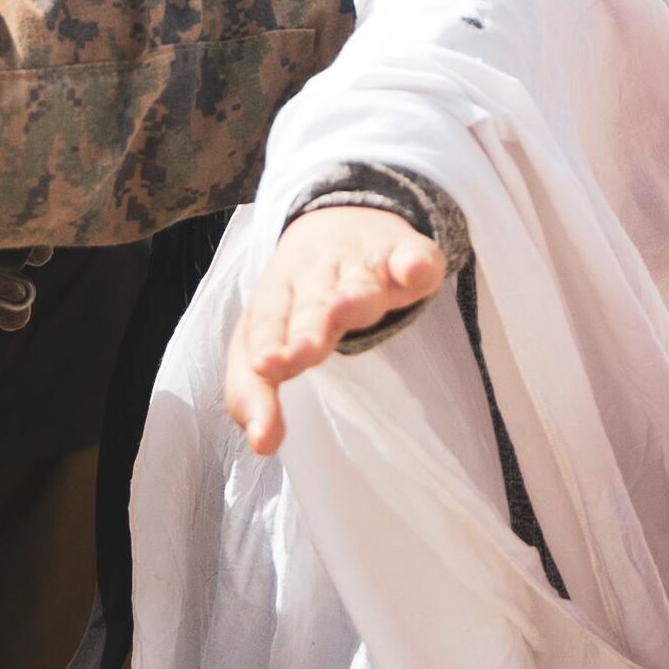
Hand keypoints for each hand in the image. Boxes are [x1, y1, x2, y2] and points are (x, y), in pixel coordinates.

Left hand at [221, 208, 443, 455]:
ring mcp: (363, 266)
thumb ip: (254, 396)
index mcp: (277, 297)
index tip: (266, 366)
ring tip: (344, 309)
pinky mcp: (405, 255)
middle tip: (298, 355)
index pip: (267, 322)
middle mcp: (317, 278)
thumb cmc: (297, 303)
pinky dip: (413, 263)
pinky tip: (414, 271)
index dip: (268, 343)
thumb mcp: (265, 344)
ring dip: (351, 297)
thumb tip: (262, 444)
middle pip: (311, 306)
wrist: (340, 224)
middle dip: (305, 331)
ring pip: (358, 282)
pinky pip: (412, 257)